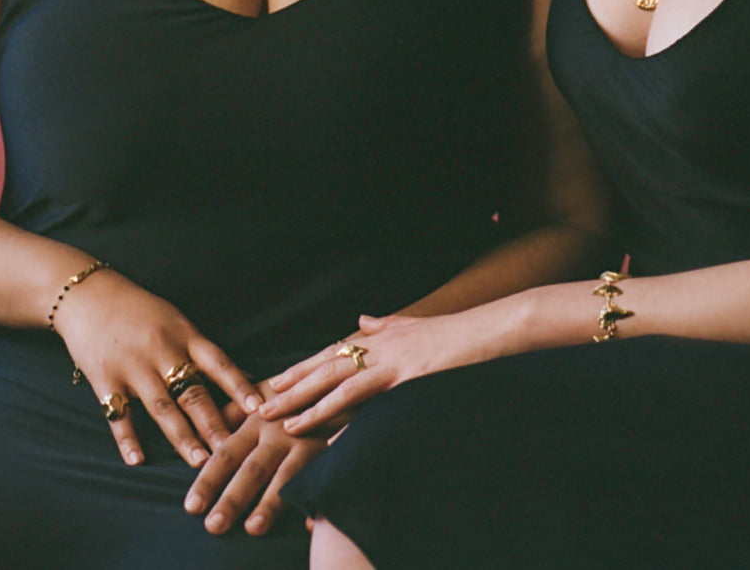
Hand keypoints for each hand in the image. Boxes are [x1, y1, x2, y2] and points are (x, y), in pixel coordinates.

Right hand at [52, 267, 261, 467]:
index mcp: (184, 335)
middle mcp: (162, 350)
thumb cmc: (140, 310)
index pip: (219, 363)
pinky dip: (127, 438)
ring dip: (182, 437)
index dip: (239, 386)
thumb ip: (201, 351)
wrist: (90, 295)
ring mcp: (133, 366)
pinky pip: (118, 413)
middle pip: (193, 392)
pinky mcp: (104, 378)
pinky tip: (137, 460)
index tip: (258, 408)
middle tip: (231, 451)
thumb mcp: (175, 320)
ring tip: (199, 462)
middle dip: (214, 424)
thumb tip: (240, 377)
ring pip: (162, 407)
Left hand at [184, 383, 326, 535]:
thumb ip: (231, 414)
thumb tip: (202, 439)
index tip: (192, 506)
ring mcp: (308, 443)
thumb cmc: (291, 392)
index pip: (227, 453)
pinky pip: (324, 477)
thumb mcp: (259, 394)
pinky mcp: (332, 449)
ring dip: (270, 503)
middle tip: (213, 526)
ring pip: (286, 476)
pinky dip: (317, 500)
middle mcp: (280, 433)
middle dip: (233, 498)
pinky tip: (308, 524)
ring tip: (253, 528)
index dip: (209, 479)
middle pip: (253, 469)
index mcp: (256, 422)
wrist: (337, 379)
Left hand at [261, 310, 483, 433]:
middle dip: (292, 387)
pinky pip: (366, 398)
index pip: (331, 354)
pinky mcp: (407, 376)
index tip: (274, 383)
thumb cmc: (457, 334)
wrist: (489, 329)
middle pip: (326, 367)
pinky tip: (322, 429)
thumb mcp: (415, 326)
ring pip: (339, 382)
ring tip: (281, 419)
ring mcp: (393, 360)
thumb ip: (386, 325)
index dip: (301, 369)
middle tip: (260, 405)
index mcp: (380, 337)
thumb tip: (362, 320)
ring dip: (307, 402)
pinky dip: (340, 412)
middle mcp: (380, 345)